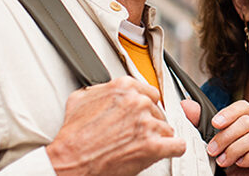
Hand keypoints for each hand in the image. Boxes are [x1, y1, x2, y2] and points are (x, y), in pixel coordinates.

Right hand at [47, 77, 185, 175]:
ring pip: (167, 128)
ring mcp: (147, 124)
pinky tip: (166, 150)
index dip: (146, 106)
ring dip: (158, 137)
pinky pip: (177, 145)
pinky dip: (173, 149)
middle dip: (150, 122)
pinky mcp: (152, 146)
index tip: (143, 114)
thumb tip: (107, 89)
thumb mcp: (80, 99)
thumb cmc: (73, 135)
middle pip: (159, 111)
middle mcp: (138, 102)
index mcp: (124, 87)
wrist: (70, 161)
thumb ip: (100, 89)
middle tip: (135, 133)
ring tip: (140, 144)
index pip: (150, 93)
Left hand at [204, 100, 248, 175]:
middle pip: (248, 121)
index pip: (245, 107)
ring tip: (224, 161)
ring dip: (234, 149)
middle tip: (213, 151)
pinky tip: (241, 165)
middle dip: (226, 136)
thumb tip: (186, 106)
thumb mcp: (218, 147)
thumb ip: (203, 127)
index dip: (229, 113)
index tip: (215, 123)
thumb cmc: (236, 169)